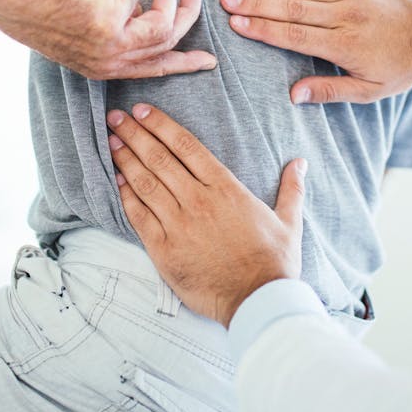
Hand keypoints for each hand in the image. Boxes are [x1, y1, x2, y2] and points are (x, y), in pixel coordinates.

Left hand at [0, 0, 216, 79]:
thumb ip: (116, 24)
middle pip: (169, 43)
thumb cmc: (39, 3)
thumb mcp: (84, 24)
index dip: (184, 63)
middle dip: (188, 15)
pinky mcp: (112, 20)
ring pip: (164, 22)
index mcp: (103, 68)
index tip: (208, 61)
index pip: (154, 70)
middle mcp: (111, 62)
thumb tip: (141, 7)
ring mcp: (113, 44)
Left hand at [107, 103, 305, 327]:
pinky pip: (139, 216)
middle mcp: (198, 201)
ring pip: (145, 183)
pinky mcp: (164, 250)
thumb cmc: (274, 261)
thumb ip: (291, 188)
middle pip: (160, 159)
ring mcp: (179, 225)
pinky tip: (116, 180)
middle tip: (116, 117)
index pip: (187, 146)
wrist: (257, 300)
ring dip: (126, 159)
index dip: (161, 125)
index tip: (143, 111)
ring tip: (111, 141)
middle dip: (135, 134)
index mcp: (226, 188)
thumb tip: (300, 162)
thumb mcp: (289, 220)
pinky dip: (126, 195)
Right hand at [220, 0, 411, 103]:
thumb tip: (292, 95)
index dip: (263, 29)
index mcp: (344, 45)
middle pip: (292, 8)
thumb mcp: (368, 90)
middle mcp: (345, 15)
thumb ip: (329, 91)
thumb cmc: (399, 67)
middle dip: (256, 4)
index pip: (295, 35)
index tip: (236, 24)